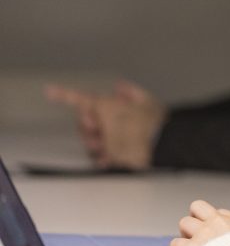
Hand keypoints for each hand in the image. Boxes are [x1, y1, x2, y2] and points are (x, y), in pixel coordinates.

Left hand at [45, 80, 165, 169]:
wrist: (164, 144)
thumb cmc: (155, 121)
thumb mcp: (149, 100)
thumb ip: (132, 92)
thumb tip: (120, 87)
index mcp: (106, 107)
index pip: (81, 99)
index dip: (63, 94)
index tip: (49, 91)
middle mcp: (101, 125)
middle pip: (84, 123)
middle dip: (89, 123)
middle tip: (100, 122)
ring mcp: (103, 142)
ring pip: (90, 141)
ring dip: (96, 139)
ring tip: (111, 139)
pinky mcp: (109, 158)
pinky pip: (99, 157)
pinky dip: (105, 156)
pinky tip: (114, 153)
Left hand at [170, 200, 229, 245]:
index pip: (219, 213)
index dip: (213, 224)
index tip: (213, 239)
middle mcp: (219, 223)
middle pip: (198, 207)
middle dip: (194, 220)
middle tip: (196, 235)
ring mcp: (204, 233)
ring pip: (184, 222)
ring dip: (184, 235)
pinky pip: (176, 244)